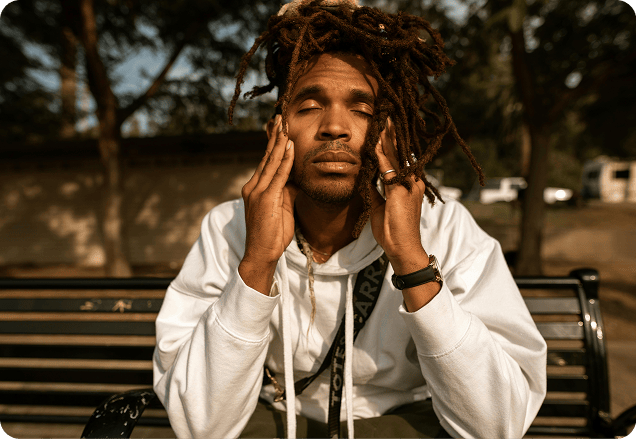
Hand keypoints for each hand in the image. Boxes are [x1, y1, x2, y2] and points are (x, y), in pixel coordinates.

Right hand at [239, 115, 299, 294]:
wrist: (260, 253)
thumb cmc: (272, 234)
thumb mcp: (281, 208)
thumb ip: (286, 191)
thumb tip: (297, 179)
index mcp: (256, 188)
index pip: (266, 161)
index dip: (274, 144)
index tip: (280, 128)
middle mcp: (253, 186)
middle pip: (266, 156)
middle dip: (274, 136)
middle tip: (280, 118)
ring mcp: (257, 192)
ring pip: (271, 162)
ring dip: (279, 142)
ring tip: (285, 125)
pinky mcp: (264, 199)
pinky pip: (277, 175)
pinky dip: (284, 160)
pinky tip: (289, 147)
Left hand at [370, 119, 440, 310]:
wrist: (403, 249)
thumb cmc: (392, 230)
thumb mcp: (381, 205)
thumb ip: (376, 189)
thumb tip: (367, 176)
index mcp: (408, 183)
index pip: (398, 156)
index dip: (391, 140)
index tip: (384, 125)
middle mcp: (412, 181)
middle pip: (400, 151)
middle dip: (392, 132)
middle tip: (386, 113)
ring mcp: (408, 186)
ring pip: (397, 157)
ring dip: (388, 139)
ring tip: (383, 120)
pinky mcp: (402, 193)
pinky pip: (390, 172)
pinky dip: (383, 158)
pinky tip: (377, 145)